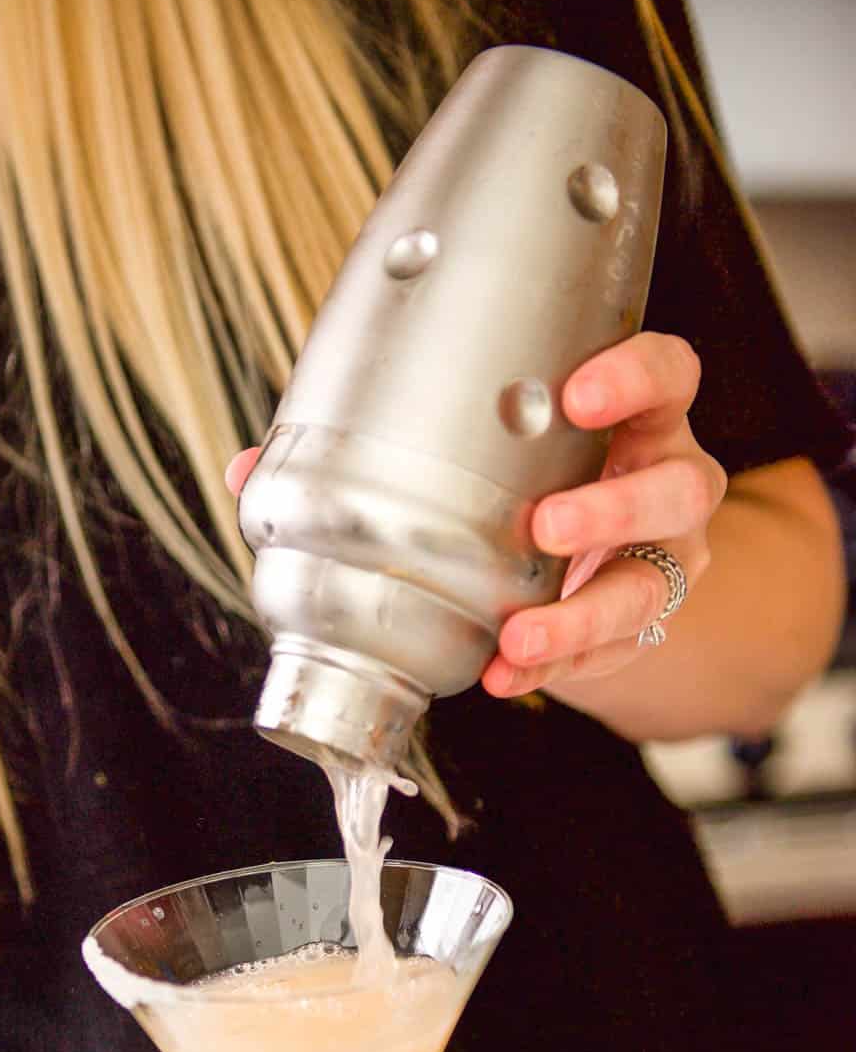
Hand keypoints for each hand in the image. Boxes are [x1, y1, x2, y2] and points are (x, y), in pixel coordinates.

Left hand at [483, 331, 726, 699]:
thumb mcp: (532, 439)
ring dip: (580, 615)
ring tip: (519, 635)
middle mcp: (674, 486)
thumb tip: (374, 420)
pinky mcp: (644, 627)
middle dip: (612, 510)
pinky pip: (604, 654)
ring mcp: (667, 561)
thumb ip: (490, 426)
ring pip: (646, 588)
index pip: (669, 379)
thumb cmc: (548, 475)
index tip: (578, 397)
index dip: (634, 381)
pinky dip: (550, 666)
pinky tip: (504, 673)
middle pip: (677, 490)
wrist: (583, 559)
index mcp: (651, 420)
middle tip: (546, 526)